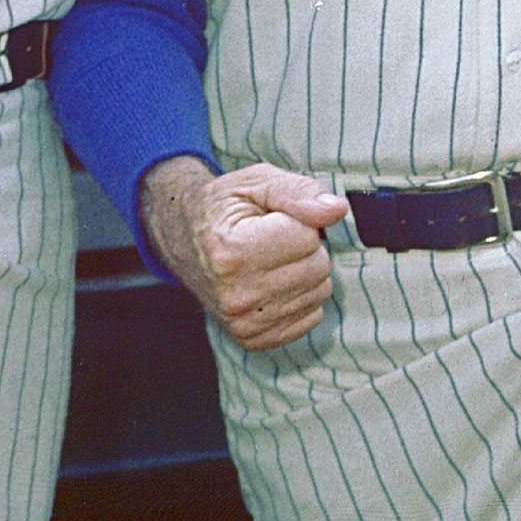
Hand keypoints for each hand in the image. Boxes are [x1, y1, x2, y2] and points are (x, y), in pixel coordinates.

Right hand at [142, 157, 347, 348]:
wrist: (184, 239)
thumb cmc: (225, 206)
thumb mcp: (257, 181)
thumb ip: (299, 192)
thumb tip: (337, 210)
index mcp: (233, 251)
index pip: (308, 237)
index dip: (298, 221)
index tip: (271, 220)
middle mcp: (236, 294)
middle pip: (318, 267)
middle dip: (306, 248)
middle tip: (273, 239)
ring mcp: (243, 322)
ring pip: (319, 292)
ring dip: (305, 272)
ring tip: (271, 260)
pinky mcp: (252, 339)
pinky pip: (312, 317)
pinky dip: (301, 296)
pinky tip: (272, 282)